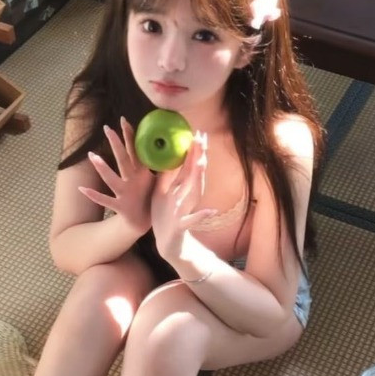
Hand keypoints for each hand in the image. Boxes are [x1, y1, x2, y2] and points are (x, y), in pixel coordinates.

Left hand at [78, 118, 155, 234]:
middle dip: (116, 143)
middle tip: (107, 129)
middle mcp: (134, 181)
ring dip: (102, 168)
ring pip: (112, 179)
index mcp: (143, 173)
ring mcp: (126, 194)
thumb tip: (172, 151)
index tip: (124, 120)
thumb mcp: (159, 181)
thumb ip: (162, 166)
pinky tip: (81, 188)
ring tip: (91, 155)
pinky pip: (105, 200)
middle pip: (123, 160)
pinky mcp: (120, 207)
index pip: (136, 151)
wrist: (145, 223)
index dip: (130, 135)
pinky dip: (93, 195)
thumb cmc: (150, 198)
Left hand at [151, 132, 215, 262]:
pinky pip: (191, 220)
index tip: (197, 133)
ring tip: (203, 164)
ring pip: (194, 192)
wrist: (167, 242)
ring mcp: (185, 210)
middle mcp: (186, 196)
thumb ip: (167, 175)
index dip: (192, 150)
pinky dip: (201, 216)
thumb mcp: (162, 192)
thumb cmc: (165, 215)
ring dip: (199, 178)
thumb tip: (165, 154)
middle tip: (202, 140)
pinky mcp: (182, 225)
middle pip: (194, 174)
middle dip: (198, 157)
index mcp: (180, 188)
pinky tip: (212, 211)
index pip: (188, 165)